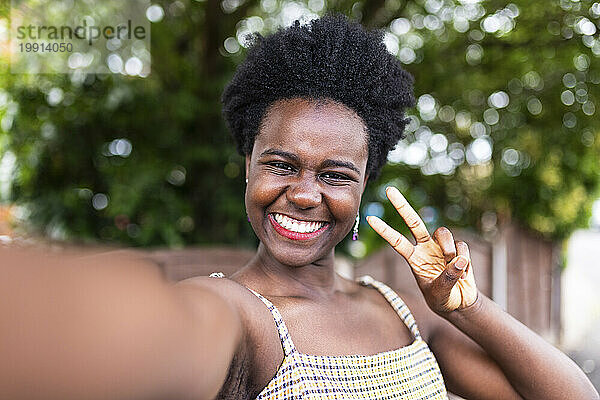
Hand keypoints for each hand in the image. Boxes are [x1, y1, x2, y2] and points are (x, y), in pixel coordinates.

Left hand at [366, 186, 477, 313]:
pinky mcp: (458, 248)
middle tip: (389, 190)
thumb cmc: (442, 299)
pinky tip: (464, 272)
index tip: (370, 219)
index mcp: (413, 258)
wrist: (459, 303)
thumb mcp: (440, 294)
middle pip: (413, 222)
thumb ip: (447, 278)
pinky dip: (464, 259)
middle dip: (401, 206)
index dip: (384, 231)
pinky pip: (461, 245)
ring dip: (449, 247)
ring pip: (443, 232)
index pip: (396, 241)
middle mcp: (425, 247)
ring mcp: (441, 246)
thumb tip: (458, 260)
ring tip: (453, 265)